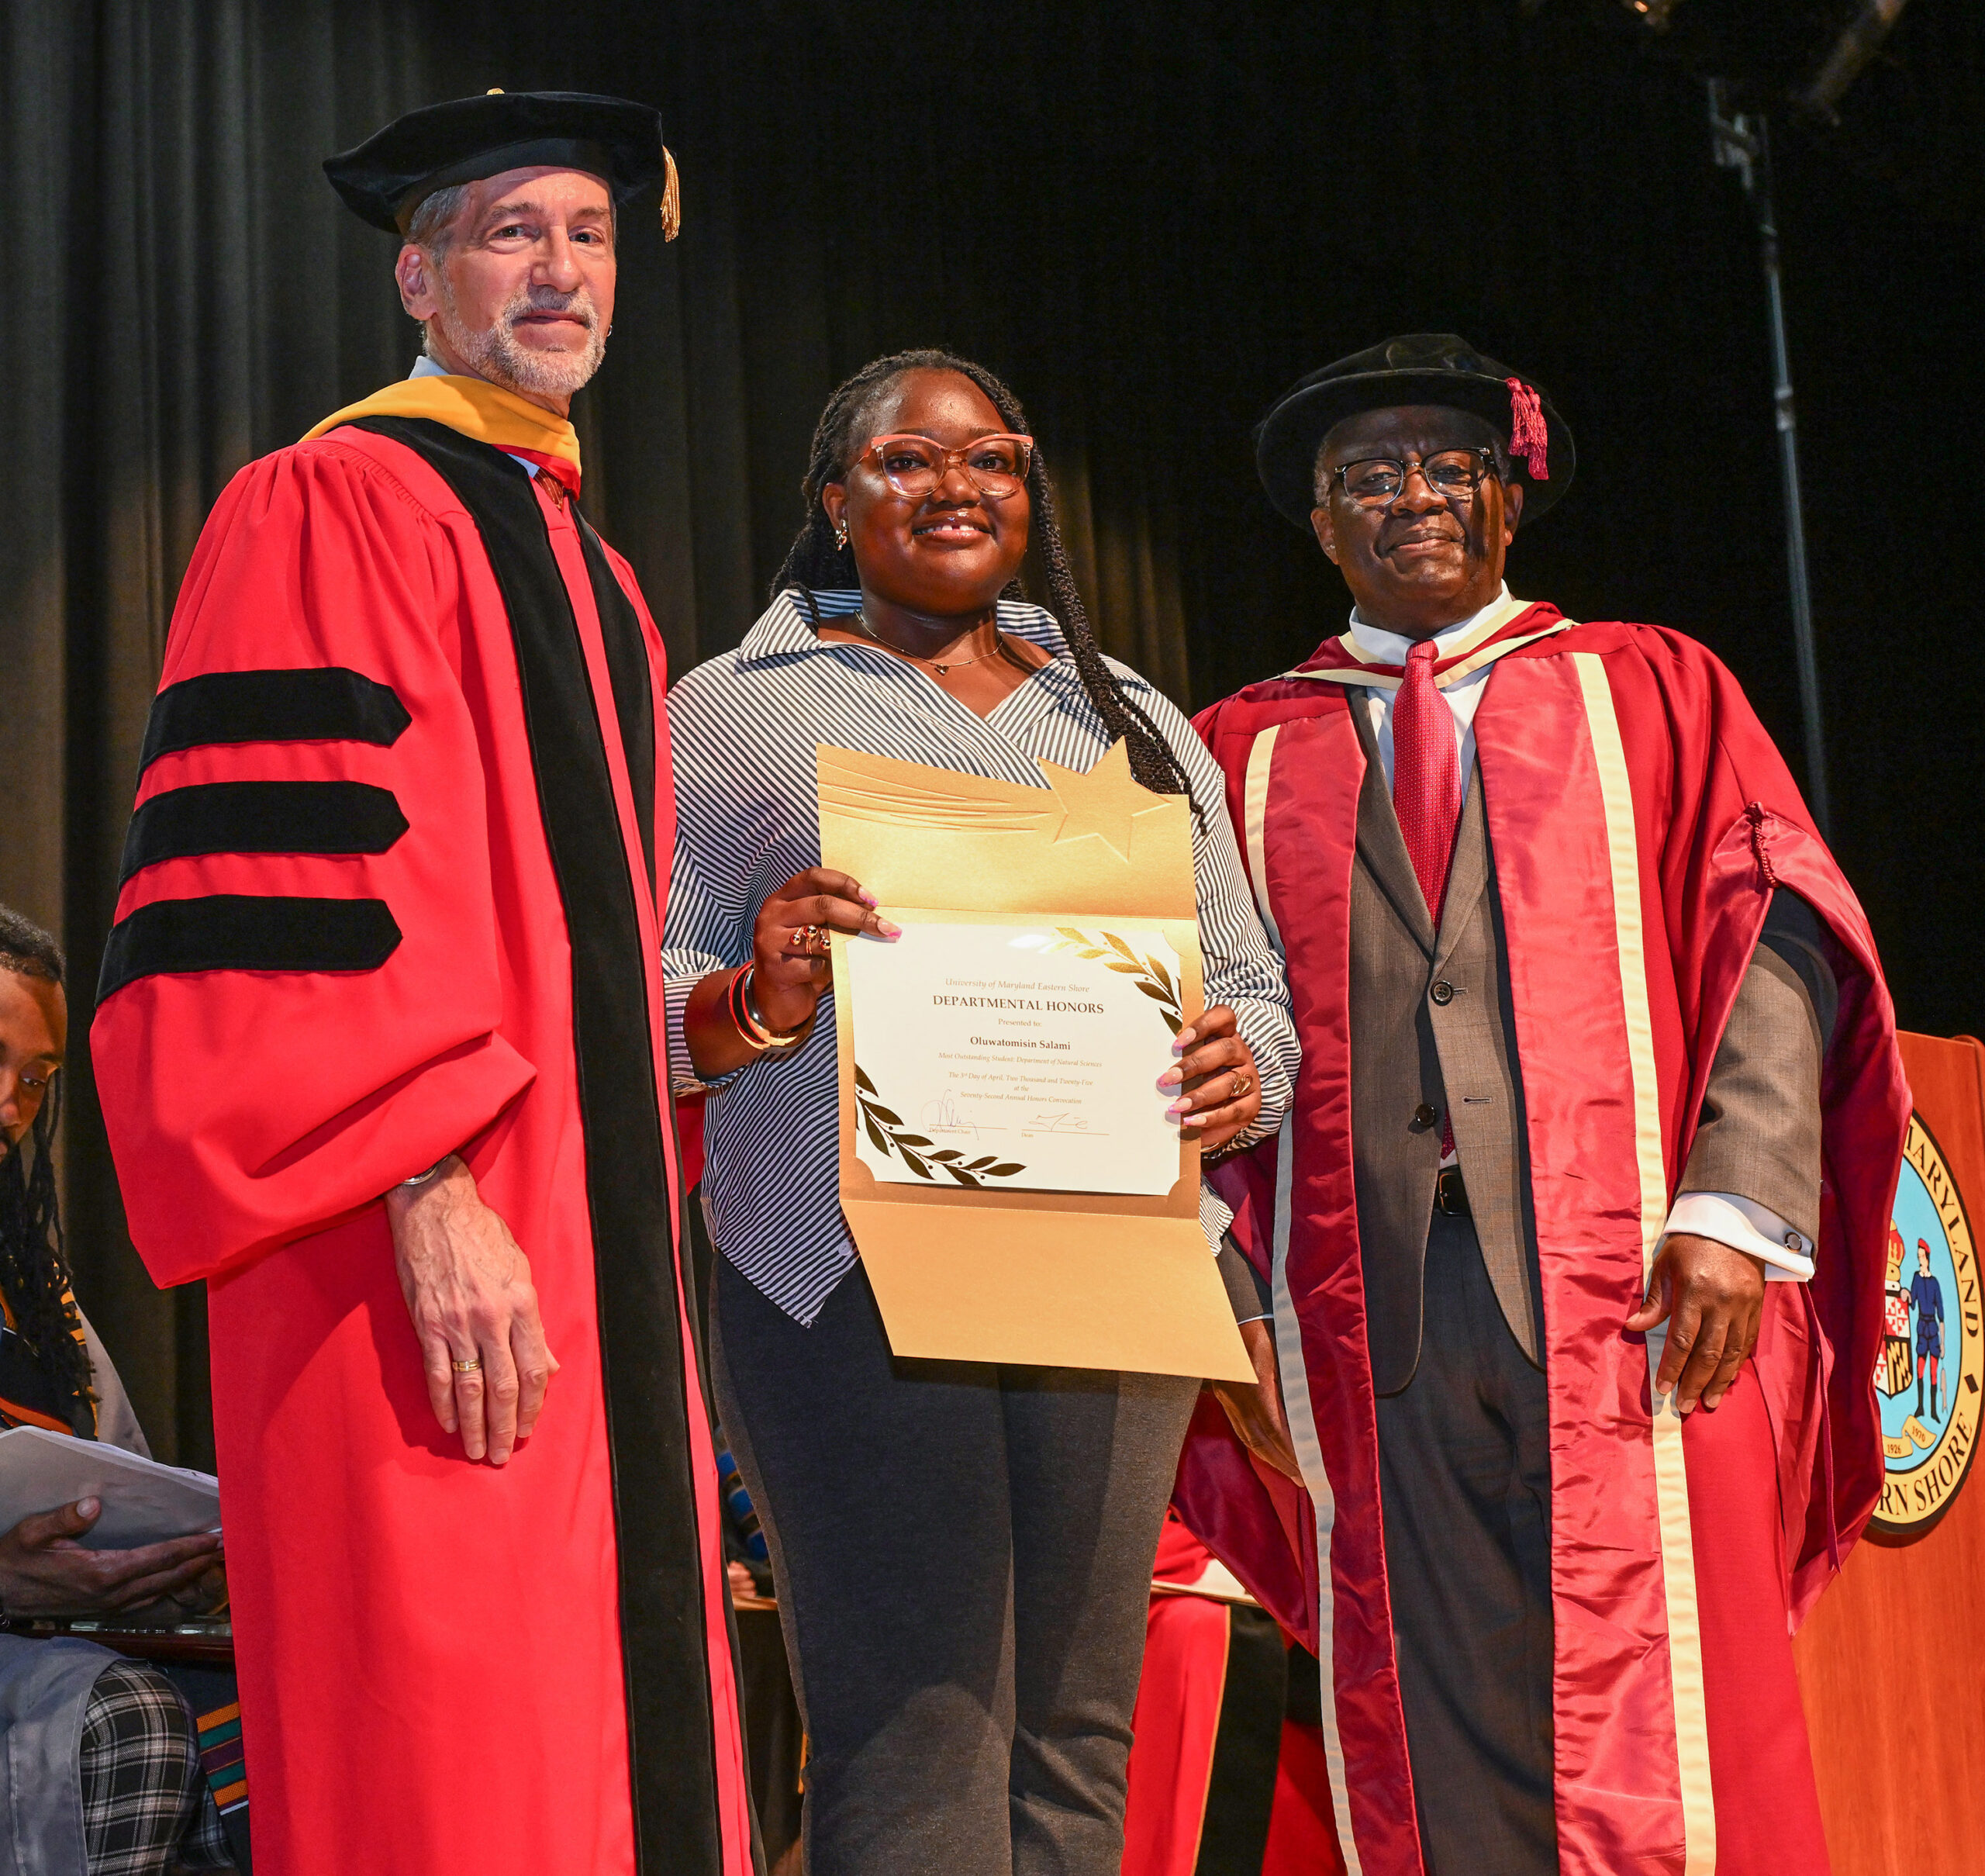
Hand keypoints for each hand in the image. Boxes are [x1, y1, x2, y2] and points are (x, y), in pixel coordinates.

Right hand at [0, 1498, 223, 1616]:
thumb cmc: (13, 1559)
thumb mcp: (31, 1533)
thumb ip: (62, 1519)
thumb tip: (93, 1504)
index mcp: (101, 1572)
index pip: (158, 1558)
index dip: (190, 1548)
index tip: (216, 1538)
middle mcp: (110, 1593)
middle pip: (167, 1577)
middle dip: (199, 1562)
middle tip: (228, 1547)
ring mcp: (107, 1605)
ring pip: (159, 1591)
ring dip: (188, 1576)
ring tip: (212, 1560)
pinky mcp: (102, 1610)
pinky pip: (145, 1601)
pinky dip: (168, 1588)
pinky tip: (179, 1579)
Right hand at [387, 1156, 556, 1464]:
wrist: (436, 1211)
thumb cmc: (484, 1237)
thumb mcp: (521, 1271)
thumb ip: (535, 1324)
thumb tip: (550, 1365)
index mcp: (521, 1304)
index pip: (532, 1368)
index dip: (533, 1404)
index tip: (528, 1427)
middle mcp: (492, 1318)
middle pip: (503, 1386)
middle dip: (505, 1426)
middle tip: (503, 1454)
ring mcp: (457, 1324)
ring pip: (470, 1387)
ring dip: (475, 1424)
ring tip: (478, 1450)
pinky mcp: (427, 1325)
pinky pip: (436, 1374)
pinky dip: (443, 1403)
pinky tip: (449, 1423)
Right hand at [684, 868, 899, 1078]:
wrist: (776, 1000)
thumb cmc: (803, 960)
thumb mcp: (815, 932)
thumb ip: (833, 918)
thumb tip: (876, 914)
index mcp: (782, 898)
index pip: (813, 877)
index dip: (844, 884)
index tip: (871, 899)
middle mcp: (772, 914)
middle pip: (822, 905)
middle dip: (859, 916)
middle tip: (886, 928)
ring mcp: (769, 941)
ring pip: (820, 936)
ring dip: (849, 945)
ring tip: (868, 952)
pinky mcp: (775, 968)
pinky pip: (816, 965)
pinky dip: (832, 970)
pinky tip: (837, 975)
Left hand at [1158, 1005, 1262, 1151]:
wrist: (1214, 1112)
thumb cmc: (1195, 1080)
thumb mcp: (1188, 1066)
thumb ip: (1178, 1058)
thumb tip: (1150, 1062)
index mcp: (1225, 1035)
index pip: (1223, 1016)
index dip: (1203, 1025)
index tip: (1178, 1041)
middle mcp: (1241, 1053)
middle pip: (1225, 1049)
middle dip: (1194, 1064)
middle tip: (1168, 1078)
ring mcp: (1249, 1078)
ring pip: (1230, 1081)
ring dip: (1200, 1094)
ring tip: (1177, 1106)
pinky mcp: (1252, 1104)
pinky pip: (1233, 1109)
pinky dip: (1211, 1116)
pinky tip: (1191, 1120)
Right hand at [1208, 1318, 1302, 1482]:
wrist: (1229, 1314)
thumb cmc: (1261, 1330)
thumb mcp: (1280, 1356)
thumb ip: (1290, 1385)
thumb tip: (1303, 1414)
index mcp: (1257, 1388)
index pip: (1274, 1430)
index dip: (1289, 1453)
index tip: (1305, 1469)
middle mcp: (1238, 1398)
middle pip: (1259, 1440)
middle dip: (1280, 1462)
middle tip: (1300, 1478)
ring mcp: (1227, 1397)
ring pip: (1246, 1436)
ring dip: (1267, 1456)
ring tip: (1286, 1469)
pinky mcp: (1222, 1393)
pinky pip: (1238, 1425)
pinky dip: (1253, 1441)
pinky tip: (1264, 1449)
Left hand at [1624, 1232, 1765, 1414]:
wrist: (1733, 1223)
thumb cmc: (1690, 1244)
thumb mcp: (1665, 1266)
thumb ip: (1654, 1301)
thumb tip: (1633, 1327)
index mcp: (1695, 1292)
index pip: (1682, 1340)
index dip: (1672, 1367)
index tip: (1662, 1388)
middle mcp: (1722, 1304)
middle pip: (1708, 1353)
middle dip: (1695, 1383)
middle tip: (1685, 1406)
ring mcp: (1743, 1307)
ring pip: (1731, 1353)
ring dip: (1719, 1381)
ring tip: (1709, 1402)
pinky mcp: (1756, 1307)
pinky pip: (1747, 1342)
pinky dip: (1736, 1363)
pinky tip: (1728, 1379)